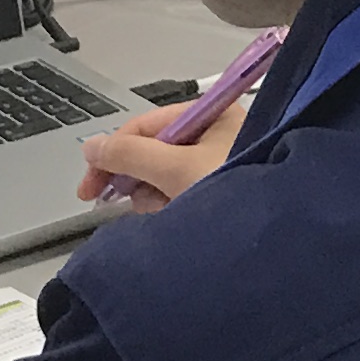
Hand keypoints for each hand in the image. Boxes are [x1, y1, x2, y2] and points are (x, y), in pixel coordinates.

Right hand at [76, 92, 246, 210]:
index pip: (146, 125)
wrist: (271, 244)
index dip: (112, 153)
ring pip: (162, 177)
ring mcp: (217, 164)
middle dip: (140, 179)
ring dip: (155, 197)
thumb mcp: (175, 168)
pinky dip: (171, 207)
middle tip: (130, 202)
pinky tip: (177, 219)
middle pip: (152, 151)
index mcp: (212, 115)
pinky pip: (178, 194)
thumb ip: (129, 154)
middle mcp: (216, 134)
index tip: (88, 187)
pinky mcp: (217, 192)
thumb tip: (91, 146)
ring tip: (170, 211)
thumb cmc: (230, 190)